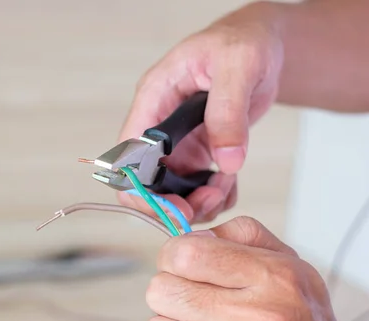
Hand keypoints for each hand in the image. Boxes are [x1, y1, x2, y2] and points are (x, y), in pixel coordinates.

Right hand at [118, 1, 287, 222]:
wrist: (263, 46)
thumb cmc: (242, 42)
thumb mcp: (238, 67)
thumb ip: (228, 114)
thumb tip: (226, 162)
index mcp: (154, 99)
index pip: (128, 154)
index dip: (141, 189)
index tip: (175, 207)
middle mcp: (159, 125)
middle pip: (147, 182)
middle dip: (174, 202)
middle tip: (207, 203)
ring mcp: (178, 142)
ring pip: (173, 191)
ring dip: (199, 201)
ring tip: (225, 186)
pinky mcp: (198, 151)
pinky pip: (198, 187)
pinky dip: (215, 195)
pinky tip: (230, 182)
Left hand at [143, 216, 356, 320]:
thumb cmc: (299, 316)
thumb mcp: (286, 261)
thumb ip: (239, 235)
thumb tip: (189, 235)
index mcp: (271, 279)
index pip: (187, 254)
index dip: (171, 255)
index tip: (178, 264)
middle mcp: (258, 320)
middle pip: (162, 293)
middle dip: (167, 293)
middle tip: (187, 300)